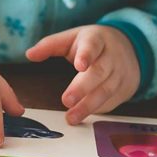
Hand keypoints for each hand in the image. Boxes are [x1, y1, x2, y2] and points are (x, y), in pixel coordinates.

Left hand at [25, 25, 140, 124]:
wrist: (128, 48)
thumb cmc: (92, 44)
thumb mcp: (72, 38)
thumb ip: (50, 45)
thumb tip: (29, 54)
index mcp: (96, 40)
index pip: (92, 46)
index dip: (86, 55)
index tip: (80, 66)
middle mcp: (111, 57)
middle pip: (99, 72)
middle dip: (83, 88)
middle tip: (66, 101)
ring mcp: (120, 73)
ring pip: (106, 90)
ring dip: (88, 106)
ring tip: (71, 118)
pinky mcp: (124, 89)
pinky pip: (111, 101)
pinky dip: (98, 110)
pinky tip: (84, 117)